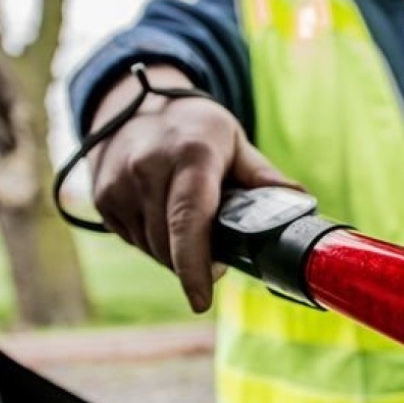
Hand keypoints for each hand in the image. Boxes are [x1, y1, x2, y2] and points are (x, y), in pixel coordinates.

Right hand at [87, 65, 298, 311]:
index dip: (194, 266)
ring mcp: (119, 184)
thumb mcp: (234, 142)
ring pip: (151, 248)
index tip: (201, 301)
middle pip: (170, 246)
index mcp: (191, 155)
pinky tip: (161, 215)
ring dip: (173, 252)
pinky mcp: (102, 197)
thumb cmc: (194, 127)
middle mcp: (148, 168)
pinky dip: (152, 240)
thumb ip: (263, 177)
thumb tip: (300, 203)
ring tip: (187, 223)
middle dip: (194, 262)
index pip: (189, 220)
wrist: (132, 102)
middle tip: (216, 253)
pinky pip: (133, 240)